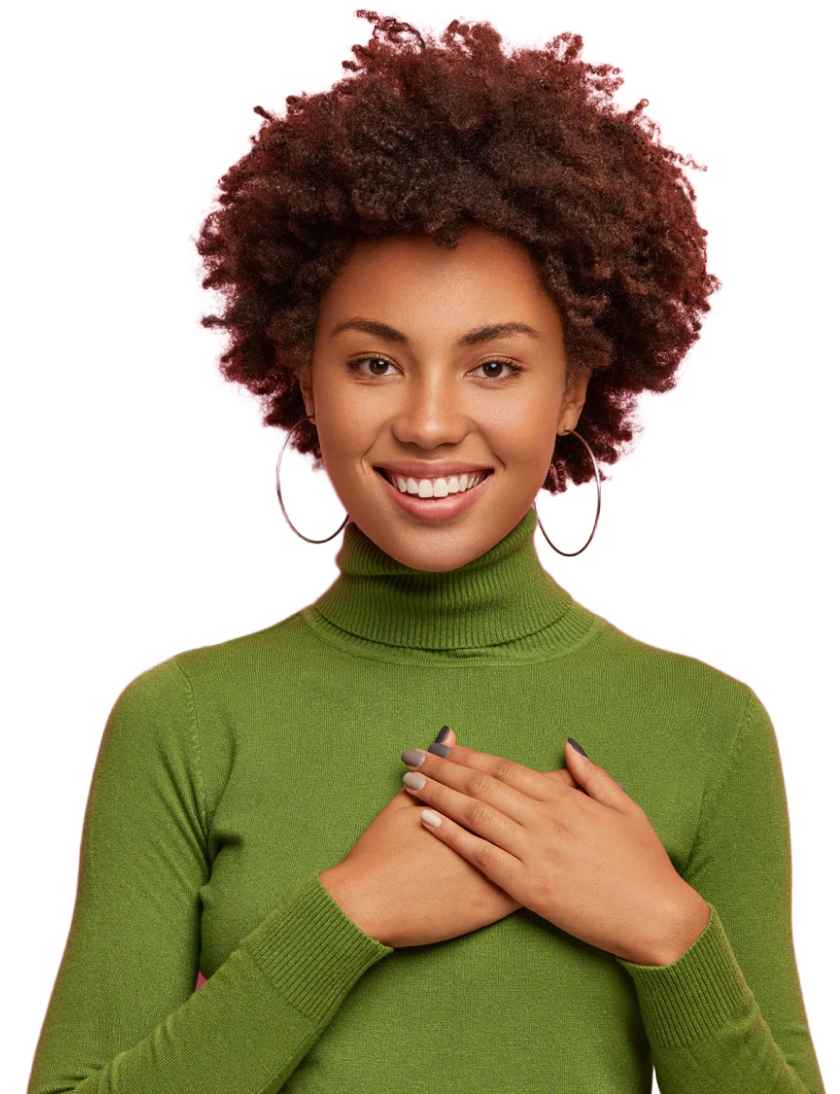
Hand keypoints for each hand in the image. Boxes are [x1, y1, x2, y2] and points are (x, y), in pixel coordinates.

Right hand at [322, 728, 583, 949]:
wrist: (370, 904)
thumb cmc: (382, 853)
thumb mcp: (404, 804)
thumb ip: (434, 773)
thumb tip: (448, 739)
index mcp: (477, 808)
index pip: (524, 785)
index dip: (549, 776)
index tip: (570, 766)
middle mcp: (495, 836)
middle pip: (544, 814)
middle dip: (570, 803)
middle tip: (597, 790)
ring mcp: (499, 871)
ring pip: (547, 851)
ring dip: (570, 839)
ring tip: (594, 827)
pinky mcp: (495, 905)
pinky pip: (536, 886)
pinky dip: (556, 875)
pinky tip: (575, 873)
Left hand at [401, 738, 708, 964]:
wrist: (658, 919)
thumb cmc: (645, 866)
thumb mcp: (626, 810)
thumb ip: (593, 776)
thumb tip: (568, 745)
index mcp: (566, 800)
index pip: (506, 769)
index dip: (470, 755)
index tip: (442, 744)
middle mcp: (545, 821)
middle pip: (482, 786)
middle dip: (442, 767)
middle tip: (411, 753)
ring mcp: (535, 854)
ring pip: (475, 815)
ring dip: (438, 794)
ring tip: (408, 780)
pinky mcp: (529, 889)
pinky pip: (481, 856)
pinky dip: (451, 836)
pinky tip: (426, 821)